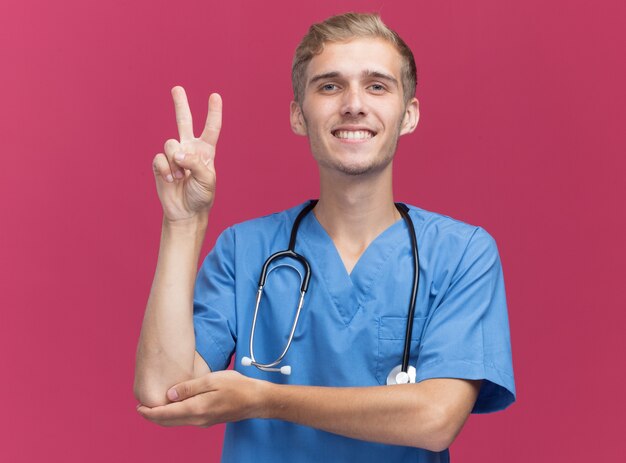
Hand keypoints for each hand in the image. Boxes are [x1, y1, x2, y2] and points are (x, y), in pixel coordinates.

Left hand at [136, 371, 267, 426]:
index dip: (150, 412)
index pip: (166, 414)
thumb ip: (189, 388)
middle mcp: (197, 420)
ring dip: (163, 417)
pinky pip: (186, 421)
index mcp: (196, 409)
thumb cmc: (237, 386)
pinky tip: (174, 409)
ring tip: (153, 409)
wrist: (256, 400)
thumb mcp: (212, 380)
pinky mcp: (209, 420)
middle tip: (140, 409)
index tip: (138, 407)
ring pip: (177, 423)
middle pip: (168, 422)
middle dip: (152, 416)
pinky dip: (174, 417)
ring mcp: (204, 422)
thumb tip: (169, 395)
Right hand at [152, 86, 221, 221]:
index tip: (215, 96)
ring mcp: (173, 155)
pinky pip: (160, 158)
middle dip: (180, 105)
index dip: (213, 112)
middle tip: (177, 88)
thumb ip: (195, 163)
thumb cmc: (201, 196)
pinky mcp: (160, 164)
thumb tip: (177, 153)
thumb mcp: (207, 180)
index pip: (211, 128)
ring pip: (170, 144)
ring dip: (175, 162)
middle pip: (184, 122)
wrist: (185, 211)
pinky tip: (170, 180)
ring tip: (180, 177)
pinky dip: (165, 170)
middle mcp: (189, 149)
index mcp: (205, 151)